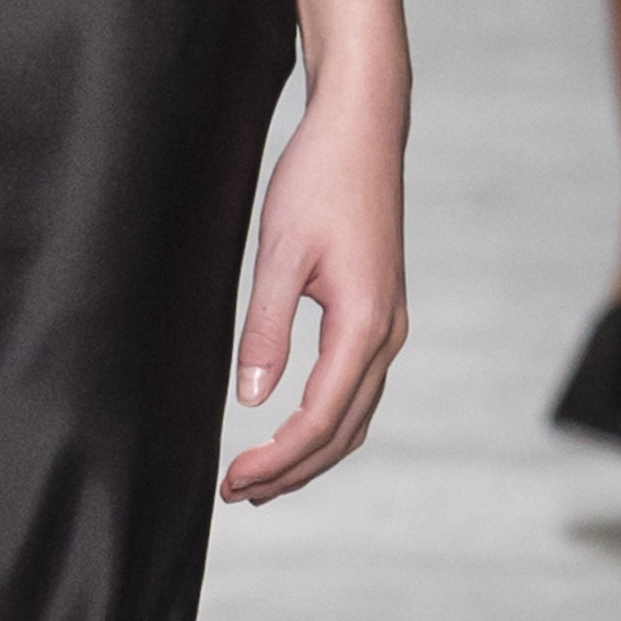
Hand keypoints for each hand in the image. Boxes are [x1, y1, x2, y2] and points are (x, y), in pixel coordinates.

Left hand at [221, 83, 407, 504]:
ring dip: (310, 452)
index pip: (319, 419)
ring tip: (262, 477)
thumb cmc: (319, 179)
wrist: (362, 127)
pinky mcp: (379, 311)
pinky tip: (295, 427)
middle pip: (343, 430)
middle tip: (238, 493)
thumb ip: (266, 329)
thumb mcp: (279, 253)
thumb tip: (251, 398)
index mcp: (363, 324)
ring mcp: (388, 324)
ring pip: (355, 413)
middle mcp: (386, 333)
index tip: (232, 481)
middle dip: (292, 470)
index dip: (276, 460)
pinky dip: (327, 421)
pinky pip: (357, 386)